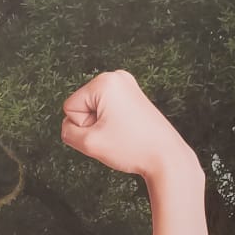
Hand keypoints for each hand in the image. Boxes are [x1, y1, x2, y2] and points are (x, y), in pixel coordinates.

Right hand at [60, 71, 195, 179]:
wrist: (166, 157)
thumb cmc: (133, 148)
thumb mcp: (89, 144)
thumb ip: (68, 132)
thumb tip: (69, 126)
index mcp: (105, 82)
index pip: (70, 107)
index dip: (82, 126)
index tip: (105, 133)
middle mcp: (116, 77)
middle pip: (82, 106)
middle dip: (93, 125)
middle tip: (115, 134)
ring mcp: (127, 85)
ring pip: (94, 110)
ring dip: (102, 126)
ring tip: (123, 133)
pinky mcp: (133, 96)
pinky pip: (107, 111)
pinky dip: (112, 124)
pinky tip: (127, 131)